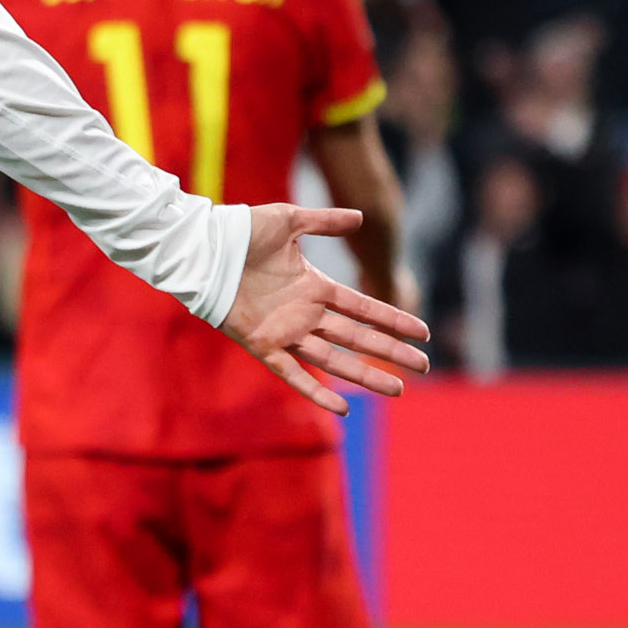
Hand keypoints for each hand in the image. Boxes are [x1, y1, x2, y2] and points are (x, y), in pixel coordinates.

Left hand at [221, 206, 430, 414]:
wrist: (205, 249)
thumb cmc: (242, 232)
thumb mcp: (290, 221)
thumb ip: (325, 222)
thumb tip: (361, 218)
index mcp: (315, 287)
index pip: (364, 308)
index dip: (393, 320)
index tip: (422, 333)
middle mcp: (305, 314)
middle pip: (358, 338)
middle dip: (390, 352)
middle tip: (422, 366)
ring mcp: (286, 332)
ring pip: (334, 360)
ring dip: (365, 375)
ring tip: (397, 389)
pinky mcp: (263, 346)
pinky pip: (293, 374)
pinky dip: (315, 392)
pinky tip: (341, 409)